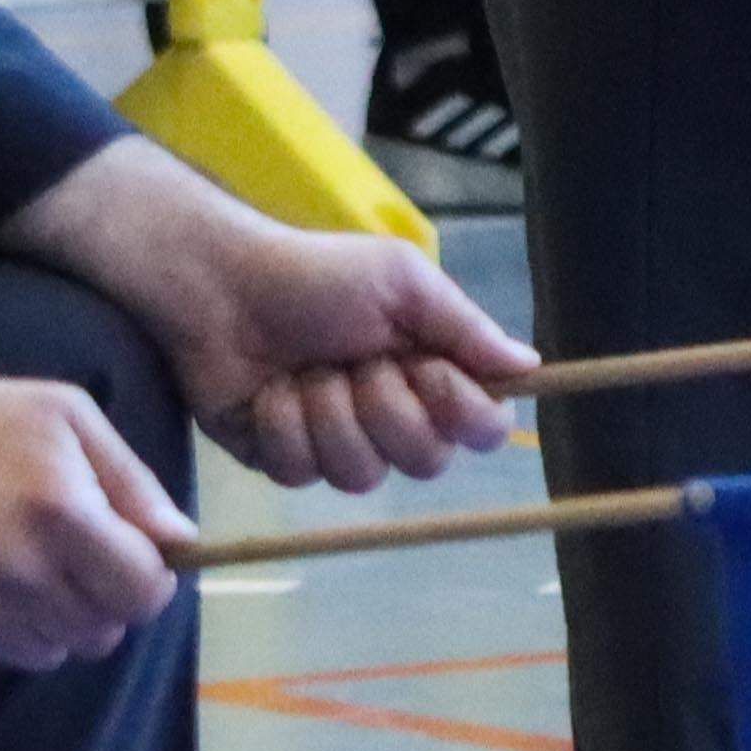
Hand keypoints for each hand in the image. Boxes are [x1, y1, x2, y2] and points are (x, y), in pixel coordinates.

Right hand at [0, 261, 189, 666]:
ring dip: (50, 616)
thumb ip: (133, 482)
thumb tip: (181, 544)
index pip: (143, 594)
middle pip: (102, 632)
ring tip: (16, 559)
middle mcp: (16, 574)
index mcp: (61, 514)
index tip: (132, 559)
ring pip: (51, 651)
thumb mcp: (66, 418)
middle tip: (69, 553)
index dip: (148, 580)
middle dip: (101, 598)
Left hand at [15, 140, 531, 492]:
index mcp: (432, 372)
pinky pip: (301, 473)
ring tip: (304, 369)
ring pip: (361, 475)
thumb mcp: (400, 281)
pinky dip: (283, 424)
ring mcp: (339, 443)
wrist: (220, 287)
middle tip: (354, 359)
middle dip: (384, 406)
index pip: (483, 428)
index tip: (430, 370)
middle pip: (425, 461)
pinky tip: (270, 391)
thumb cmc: (315, 275)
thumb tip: (530, 365)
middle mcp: (394, 416)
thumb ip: (464, 327)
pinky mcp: (286, 460)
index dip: (462, 411)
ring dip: (328, 413)